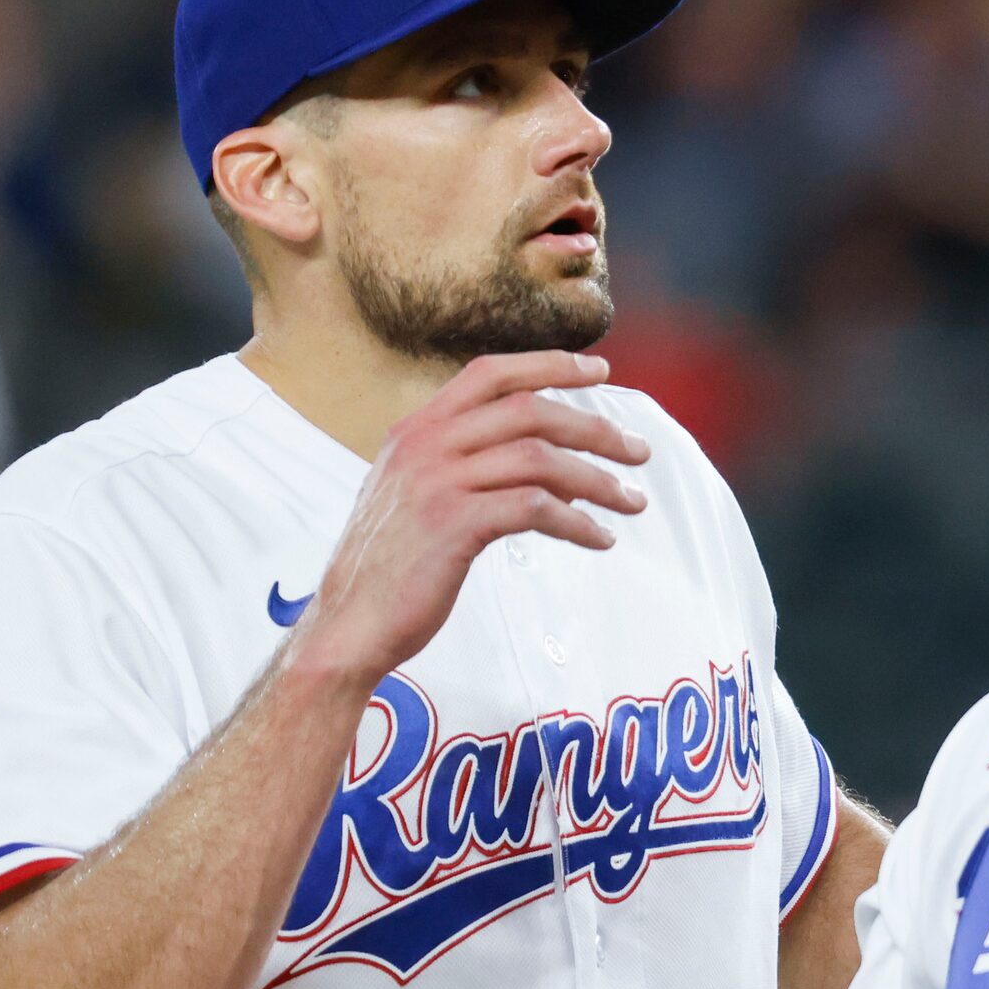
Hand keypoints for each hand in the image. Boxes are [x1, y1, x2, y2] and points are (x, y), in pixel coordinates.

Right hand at [292, 351, 647, 685]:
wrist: (348, 623)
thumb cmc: (390, 566)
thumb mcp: (414, 494)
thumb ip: (458, 463)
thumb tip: (533, 456)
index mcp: (417, 429)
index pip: (492, 373)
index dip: (550, 364)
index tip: (601, 371)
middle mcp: (425, 444)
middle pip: (530, 411)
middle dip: (596, 428)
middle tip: (640, 452)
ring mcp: (437, 482)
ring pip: (541, 458)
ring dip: (598, 481)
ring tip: (632, 503)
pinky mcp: (454, 524)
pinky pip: (536, 508)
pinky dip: (579, 523)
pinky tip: (600, 539)